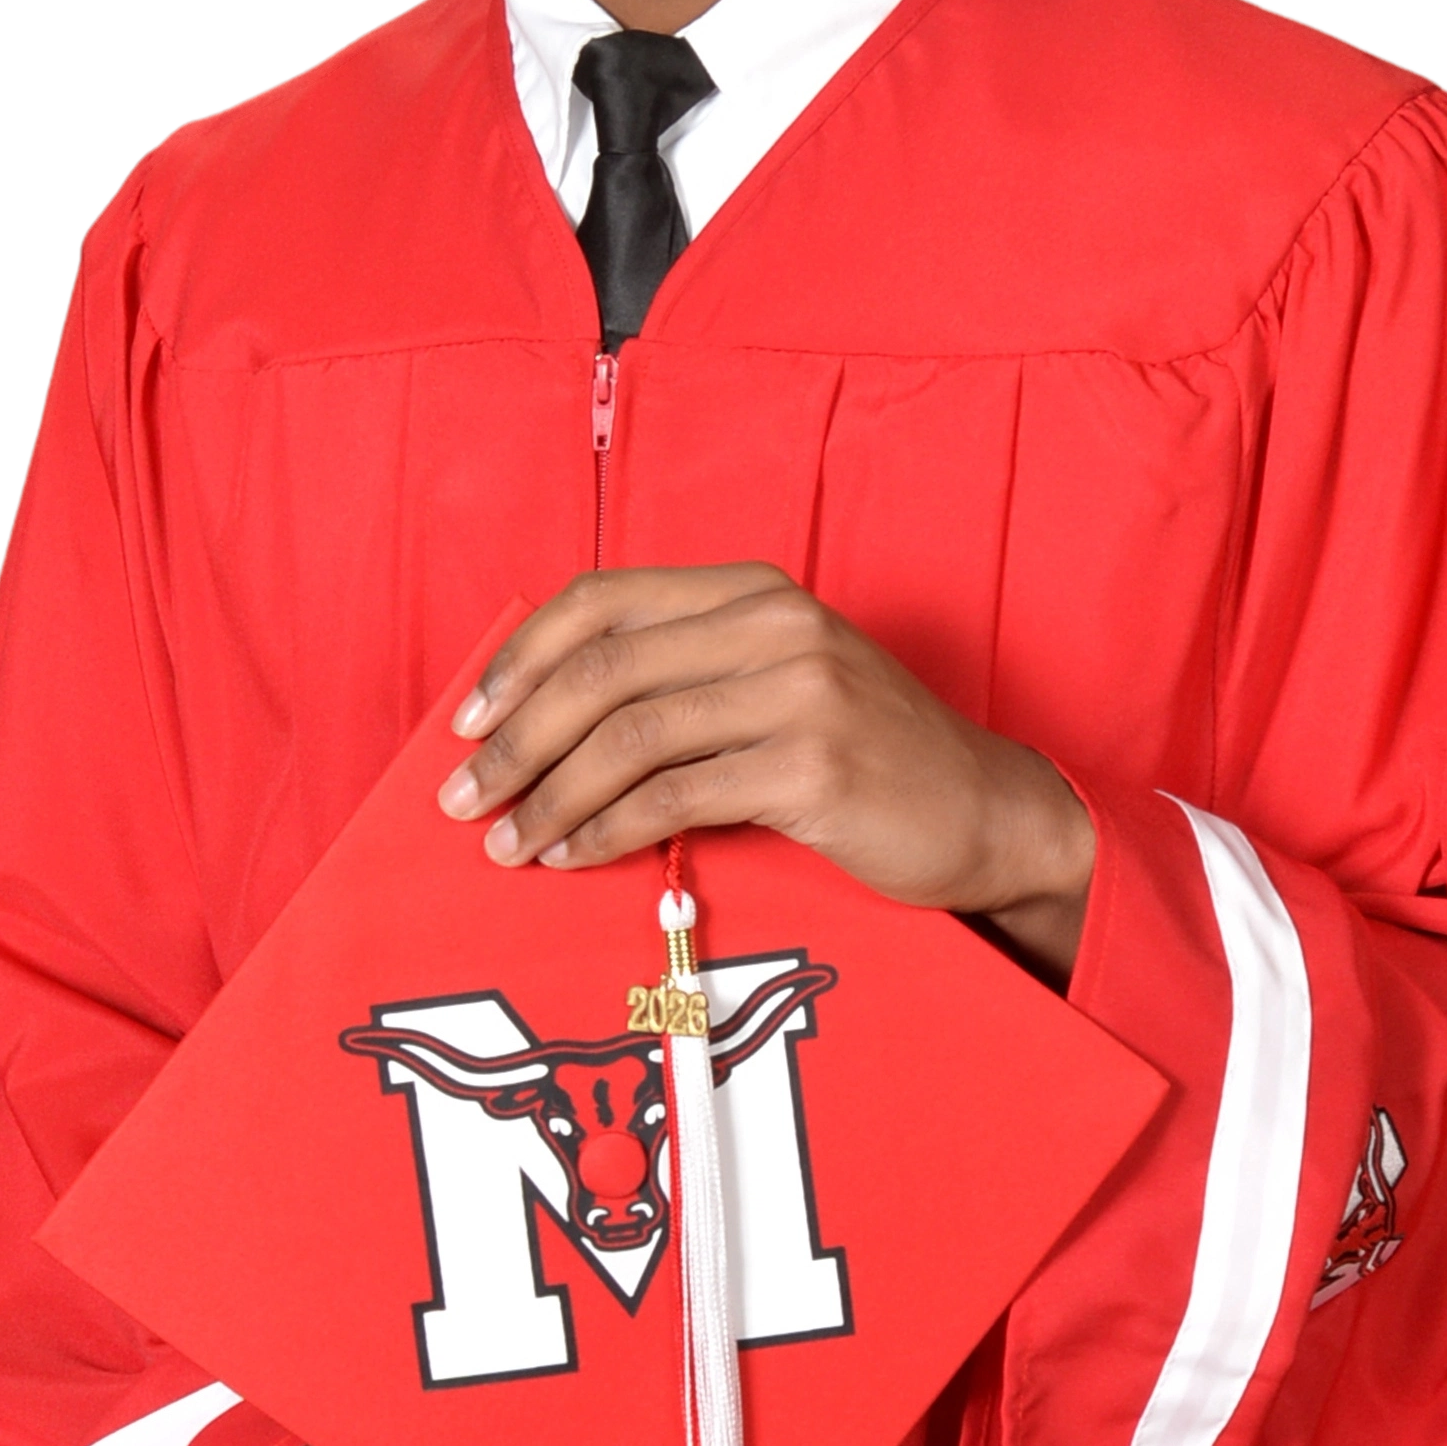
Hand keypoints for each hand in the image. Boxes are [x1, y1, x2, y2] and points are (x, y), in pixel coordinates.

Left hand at [436, 565, 1094, 978]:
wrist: (986, 812)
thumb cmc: (865, 758)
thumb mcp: (775, 684)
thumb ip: (684, 676)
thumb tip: (541, 718)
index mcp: (752, 589)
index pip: (603, 600)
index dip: (521, 658)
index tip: (465, 719)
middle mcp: (773, 621)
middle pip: (602, 668)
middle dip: (515, 736)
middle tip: (460, 796)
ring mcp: (798, 688)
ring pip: (629, 733)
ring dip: (549, 794)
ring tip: (505, 842)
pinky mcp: (812, 762)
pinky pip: (675, 794)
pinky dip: (607, 828)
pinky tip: (574, 856)